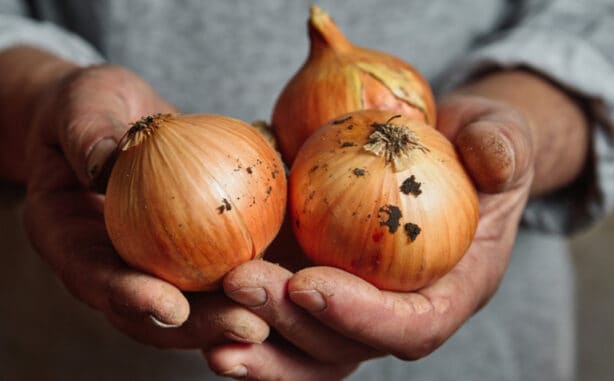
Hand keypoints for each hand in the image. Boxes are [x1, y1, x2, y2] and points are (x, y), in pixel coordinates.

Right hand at [22, 63, 268, 348]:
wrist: (113, 117)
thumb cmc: (88, 107)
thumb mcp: (80, 105)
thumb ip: (86, 133)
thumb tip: (103, 160)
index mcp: (72, 242)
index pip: (97, 280)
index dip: (130, 299)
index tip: (170, 306)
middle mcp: (115, 265)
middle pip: (154, 312)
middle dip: (200, 327)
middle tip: (246, 326)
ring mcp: (156, 262)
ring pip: (195, 303)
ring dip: (234, 313)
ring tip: (278, 314)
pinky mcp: (193, 249)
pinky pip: (224, 266)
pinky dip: (256, 276)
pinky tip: (295, 277)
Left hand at [204, 95, 534, 379]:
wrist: (440, 153)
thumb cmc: (473, 149)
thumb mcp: (500, 136)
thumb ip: (502, 147)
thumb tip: (493, 155)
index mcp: (449, 291)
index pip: (412, 325)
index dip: (363, 317)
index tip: (311, 286)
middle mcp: (396, 312)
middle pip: (345, 346)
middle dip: (291, 324)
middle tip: (240, 283)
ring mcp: (352, 305)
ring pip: (306, 351)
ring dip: (258, 347)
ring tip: (210, 334)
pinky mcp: (316, 288)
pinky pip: (281, 321)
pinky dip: (245, 325)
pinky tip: (201, 316)